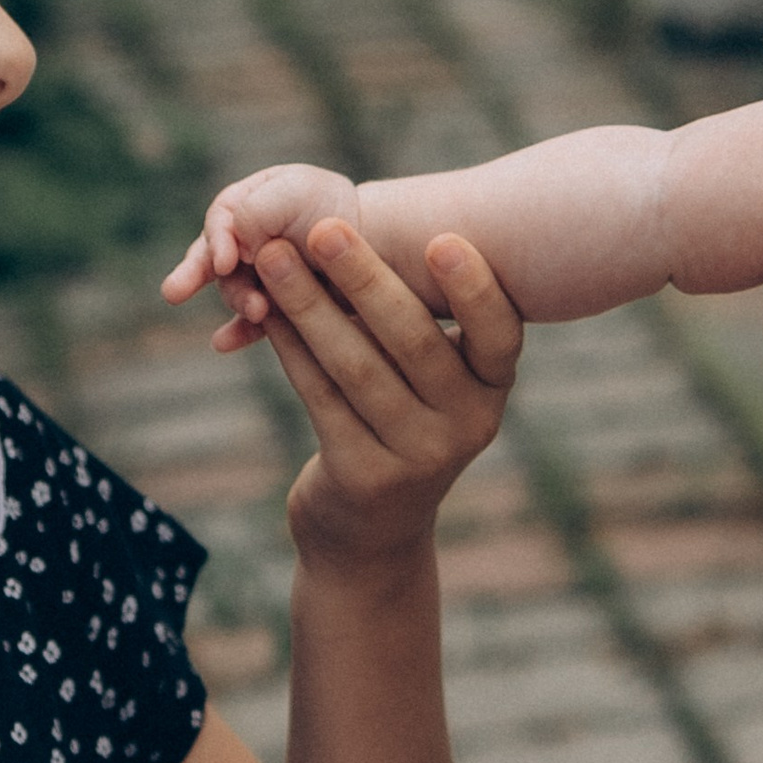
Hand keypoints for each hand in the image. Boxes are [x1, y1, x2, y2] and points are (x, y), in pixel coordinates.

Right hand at [162, 165, 362, 352]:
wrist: (378, 246)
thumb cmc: (335, 212)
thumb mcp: (294, 194)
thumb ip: (255, 212)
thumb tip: (238, 251)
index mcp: (246, 203)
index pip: (219, 222)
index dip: (218, 242)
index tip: (228, 261)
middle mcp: (245, 239)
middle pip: (211, 258)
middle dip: (195, 274)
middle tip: (174, 292)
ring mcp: (259, 273)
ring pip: (234, 290)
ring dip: (239, 300)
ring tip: (257, 311)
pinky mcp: (276, 305)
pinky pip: (250, 322)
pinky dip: (237, 332)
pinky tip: (222, 344)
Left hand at [252, 220, 519, 573]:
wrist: (373, 535)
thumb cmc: (404, 425)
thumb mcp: (436, 386)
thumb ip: (427, 325)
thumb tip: (382, 229)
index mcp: (491, 390)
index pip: (497, 334)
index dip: (473, 289)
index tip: (441, 237)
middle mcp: (466, 426)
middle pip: (413, 342)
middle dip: (364, 279)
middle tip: (323, 227)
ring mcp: (417, 458)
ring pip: (355, 366)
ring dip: (308, 305)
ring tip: (272, 258)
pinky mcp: (362, 476)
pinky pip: (319, 396)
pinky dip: (290, 348)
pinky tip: (265, 312)